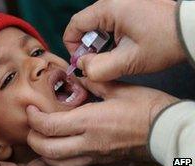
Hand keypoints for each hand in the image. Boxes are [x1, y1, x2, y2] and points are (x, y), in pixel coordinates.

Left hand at [26, 78, 177, 165]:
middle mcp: (88, 142)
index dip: (34, 118)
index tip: (31, 109)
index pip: (50, 126)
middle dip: (33, 138)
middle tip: (32, 124)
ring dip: (44, 153)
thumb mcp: (117, 88)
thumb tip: (78, 76)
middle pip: (48, 149)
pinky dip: (59, 161)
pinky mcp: (100, 160)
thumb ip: (92, 83)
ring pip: (58, 164)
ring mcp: (94, 155)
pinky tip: (58, 150)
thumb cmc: (144, 107)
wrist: (164, 129)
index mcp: (90, 121)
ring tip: (41, 138)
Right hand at [63, 0, 184, 80]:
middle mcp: (112, 1)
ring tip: (113, 57)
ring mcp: (121, 3)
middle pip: (85, 25)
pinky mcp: (129, 7)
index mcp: (108, 8)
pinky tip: (121, 48)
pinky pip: (110, 22)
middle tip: (98, 63)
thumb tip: (82, 67)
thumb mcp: (129, 61)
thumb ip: (100, 68)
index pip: (75, 25)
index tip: (81, 62)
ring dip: (99, 43)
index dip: (72, 46)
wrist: (190, 31)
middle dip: (87, 47)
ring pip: (97, 25)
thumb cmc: (164, 43)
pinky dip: (110, 37)